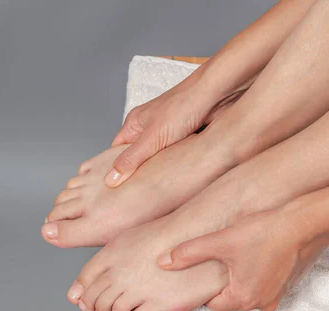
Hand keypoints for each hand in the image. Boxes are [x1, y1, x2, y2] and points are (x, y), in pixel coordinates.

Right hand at [103, 75, 244, 187]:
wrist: (218, 94)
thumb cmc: (184, 105)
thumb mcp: (153, 137)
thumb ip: (132, 159)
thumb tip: (110, 179)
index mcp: (135, 124)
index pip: (117, 152)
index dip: (115, 170)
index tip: (114, 191)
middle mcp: (150, 129)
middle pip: (138, 158)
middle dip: (139, 175)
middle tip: (136, 197)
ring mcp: (169, 134)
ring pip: (159, 160)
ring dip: (160, 172)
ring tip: (156, 192)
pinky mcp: (187, 138)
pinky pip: (177, 158)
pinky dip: (177, 167)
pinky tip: (177, 180)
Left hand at [157, 207, 328, 310]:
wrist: (305, 223)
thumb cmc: (264, 232)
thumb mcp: (221, 241)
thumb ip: (188, 253)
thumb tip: (162, 262)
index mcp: (242, 299)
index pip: (211, 303)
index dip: (204, 286)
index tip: (204, 269)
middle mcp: (261, 304)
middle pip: (230, 298)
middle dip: (223, 281)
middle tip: (221, 257)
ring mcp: (278, 295)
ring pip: (248, 290)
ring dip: (242, 276)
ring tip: (241, 253)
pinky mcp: (289, 285)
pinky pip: (265, 284)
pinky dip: (259, 272)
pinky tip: (258, 252)